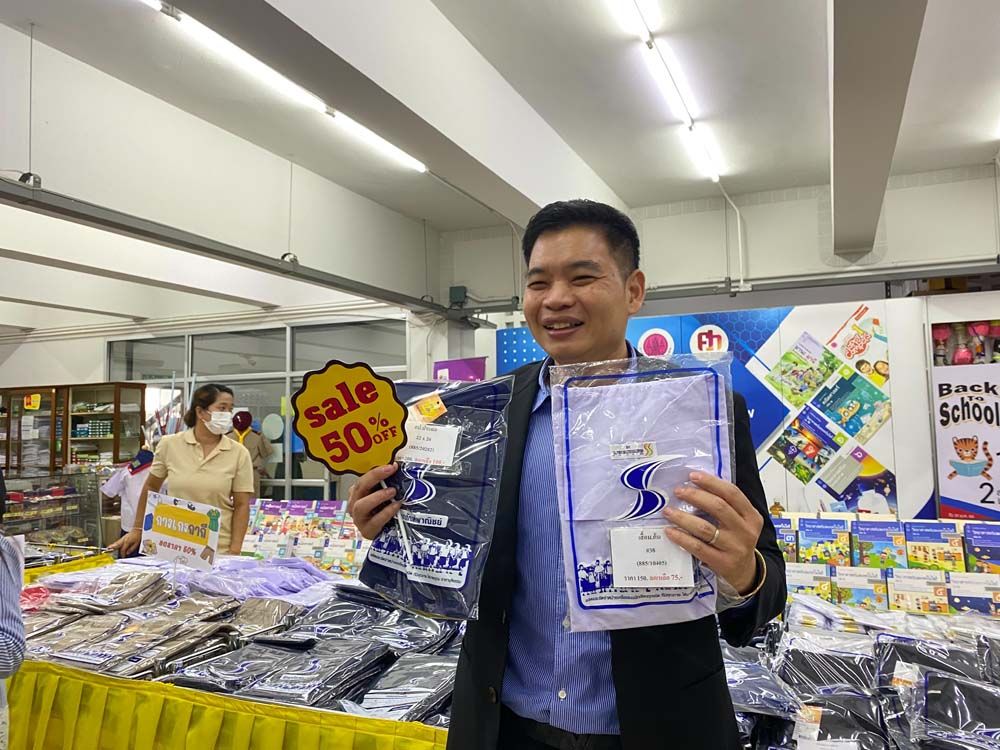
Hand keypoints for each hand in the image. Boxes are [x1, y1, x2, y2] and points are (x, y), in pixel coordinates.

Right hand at [110, 529, 140, 555]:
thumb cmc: (137, 536)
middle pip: (117, 545)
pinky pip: (117, 541)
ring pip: (116, 543)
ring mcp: (122, 538)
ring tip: (108, 548)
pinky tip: (112, 545)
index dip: (122, 554)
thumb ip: (131, 549)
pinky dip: (114, 544)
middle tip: (108, 551)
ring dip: (112, 546)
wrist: (137, 530)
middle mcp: (124, 540)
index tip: (123, 556)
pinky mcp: (122, 538)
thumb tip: (127, 553)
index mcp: (127, 542)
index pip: (123, 549)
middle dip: (112, 548)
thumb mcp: (136, 543)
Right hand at [347, 464, 400, 539]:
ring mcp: (359, 519)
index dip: (376, 471)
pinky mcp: (367, 531)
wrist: (385, 534)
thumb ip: (387, 484)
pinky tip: (395, 506)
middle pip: (359, 488)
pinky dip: (386, 512)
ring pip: (361, 506)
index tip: (391, 466)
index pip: (363, 479)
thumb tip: (398, 468)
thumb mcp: (384, 495)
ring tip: (392, 491)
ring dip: (377, 496)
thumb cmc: (384, 511)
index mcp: (358, 493)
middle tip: (390, 472)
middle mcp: (355, 504)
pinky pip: (374, 521)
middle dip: (374, 477)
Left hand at [663, 472, 762, 595]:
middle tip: (678, 491)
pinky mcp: (722, 563)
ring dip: (683, 517)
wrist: (745, 572)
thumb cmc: (736, 540)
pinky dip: (682, 537)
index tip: (692, 476)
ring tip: (668, 511)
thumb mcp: (739, 522)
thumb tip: (694, 486)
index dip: (712, 483)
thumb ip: (725, 506)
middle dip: (695, 496)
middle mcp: (745, 531)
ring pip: (705, 528)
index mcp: (751, 516)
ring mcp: (735, 548)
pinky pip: (698, 547)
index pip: (732, 493)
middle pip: (719, 507)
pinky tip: (670, 531)